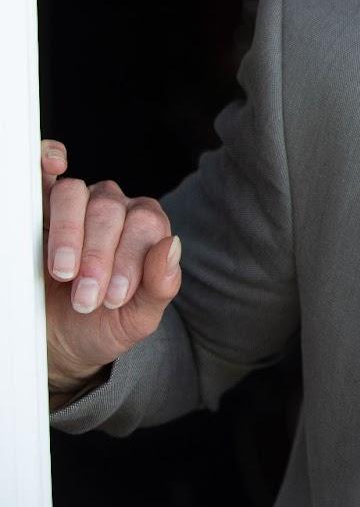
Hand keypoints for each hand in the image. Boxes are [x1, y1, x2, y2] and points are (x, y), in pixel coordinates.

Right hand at [40, 140, 181, 400]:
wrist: (60, 342)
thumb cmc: (104, 324)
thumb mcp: (138, 317)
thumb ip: (161, 285)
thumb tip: (172, 245)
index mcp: (146, 229)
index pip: (145, 224)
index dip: (128, 260)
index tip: (113, 298)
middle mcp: (115, 209)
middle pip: (110, 209)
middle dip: (97, 257)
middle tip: (86, 298)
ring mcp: (76, 207)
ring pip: (74, 194)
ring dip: (68, 235)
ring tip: (63, 273)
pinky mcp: (39, 211)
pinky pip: (43, 179)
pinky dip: (45, 164)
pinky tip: (50, 170)